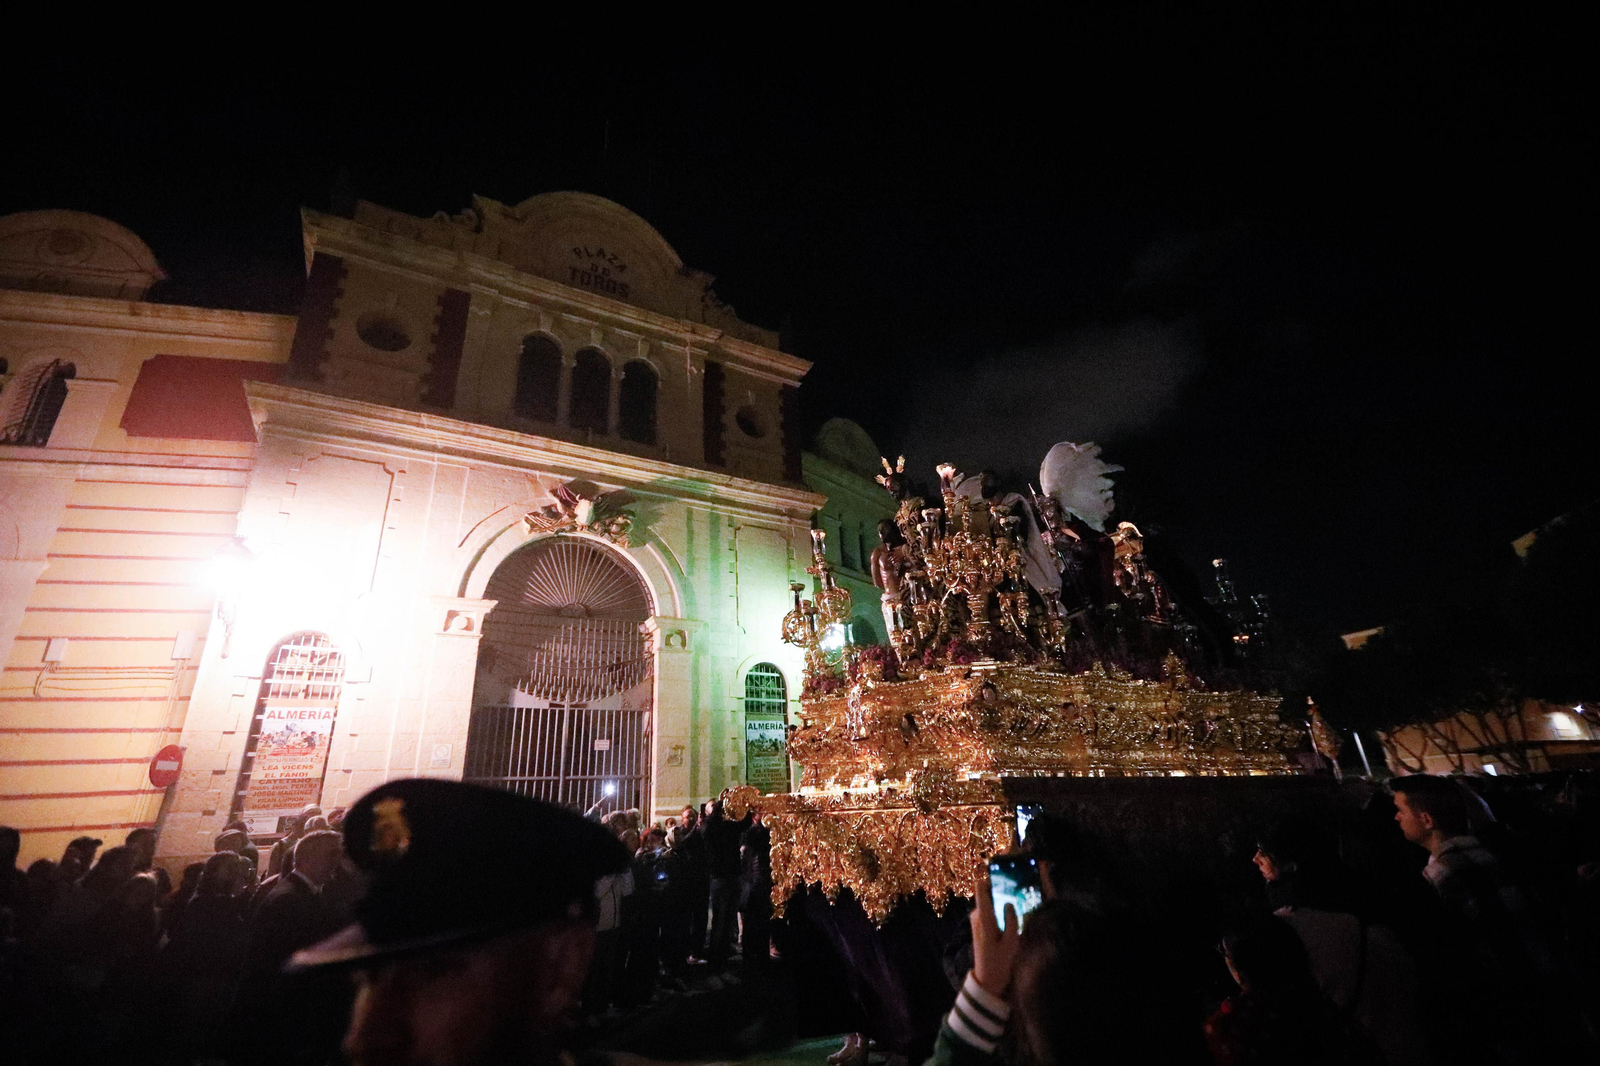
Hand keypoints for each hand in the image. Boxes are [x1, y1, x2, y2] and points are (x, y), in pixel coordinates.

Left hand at [971, 870, 1021, 997]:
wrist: (987, 978)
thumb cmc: (1000, 961)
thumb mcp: (1011, 941)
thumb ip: (1012, 919)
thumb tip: (1010, 901)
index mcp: (984, 917)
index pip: (980, 888)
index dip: (990, 876)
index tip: (1003, 872)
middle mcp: (977, 915)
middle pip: (987, 892)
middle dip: (1000, 889)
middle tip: (1018, 887)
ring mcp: (976, 919)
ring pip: (989, 901)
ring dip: (1000, 900)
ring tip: (1018, 900)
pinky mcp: (978, 924)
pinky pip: (988, 909)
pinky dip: (998, 908)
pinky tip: (1011, 913)